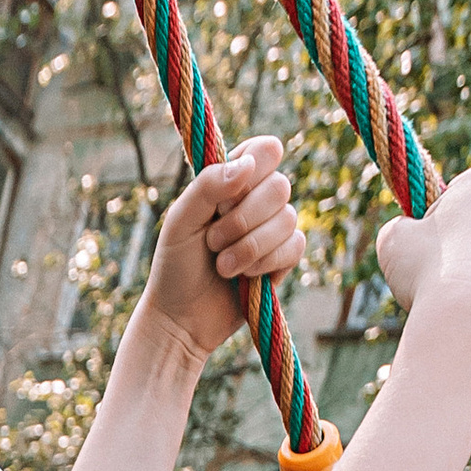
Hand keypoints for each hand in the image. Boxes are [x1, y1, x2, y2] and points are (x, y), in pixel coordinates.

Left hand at [137, 137, 307, 361]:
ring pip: (288, 218)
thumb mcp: (181, 221)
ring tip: (222, 266)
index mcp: (232, 179)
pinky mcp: (283, 258)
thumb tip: (248, 164)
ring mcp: (273, 228)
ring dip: (250, 247)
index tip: (223, 200)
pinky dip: (265, 262)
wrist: (182, 319)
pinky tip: (244, 277)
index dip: (252, 170)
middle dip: (243, 219)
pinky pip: (295, 246)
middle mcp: (256, 198)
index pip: (266, 150)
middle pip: (280, 185)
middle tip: (213, 241)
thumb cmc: (175, 266)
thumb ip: (208, 186)